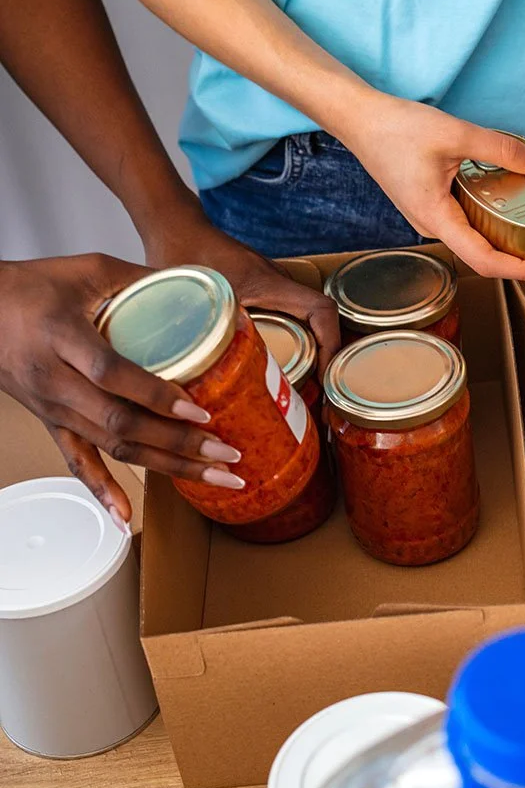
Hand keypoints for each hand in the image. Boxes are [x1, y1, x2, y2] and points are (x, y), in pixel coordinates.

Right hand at [0, 255, 249, 523]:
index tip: (199, 410)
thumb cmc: (32, 286)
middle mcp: (56, 380)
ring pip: (111, 447)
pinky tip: (126, 518)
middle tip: (228, 453)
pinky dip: (103, 492)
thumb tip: (204, 289)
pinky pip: (77, 462)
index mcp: (63, 337)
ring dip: (166, 467)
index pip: (112, 374)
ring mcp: (54, 407)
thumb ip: (144, 279)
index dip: (156, 395)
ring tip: (215, 477)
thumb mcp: (89, 269)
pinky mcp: (52, 422)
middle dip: (179, 444)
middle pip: (120, 422)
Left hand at [137, 194, 340, 370]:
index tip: (325, 373)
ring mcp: (272, 286)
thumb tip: (192, 377)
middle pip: (321, 321)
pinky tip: (279, 366)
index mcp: (268, 284)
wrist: (173, 224)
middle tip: (317, 392)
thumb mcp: (188, 299)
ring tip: (304, 386)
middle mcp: (278, 284)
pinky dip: (295, 342)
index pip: (320, 310)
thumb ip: (196, 333)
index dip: (331, 343)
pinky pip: (290, 317)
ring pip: (307, 321)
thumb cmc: (179, 252)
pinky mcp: (261, 291)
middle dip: (326, 357)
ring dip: (313, 351)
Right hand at [335, 95, 524, 280]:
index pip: (485, 262)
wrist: (360, 119)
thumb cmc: (397, 127)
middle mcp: (431, 227)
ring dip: (507, 241)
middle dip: (521, 260)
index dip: (522, 271)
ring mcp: (429, 219)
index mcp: (436, 219)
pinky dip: (491, 222)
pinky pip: (465, 223)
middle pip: (483, 257)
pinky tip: (509, 206)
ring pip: (474, 241)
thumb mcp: (456, 133)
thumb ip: (501, 150)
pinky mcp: (429, 206)